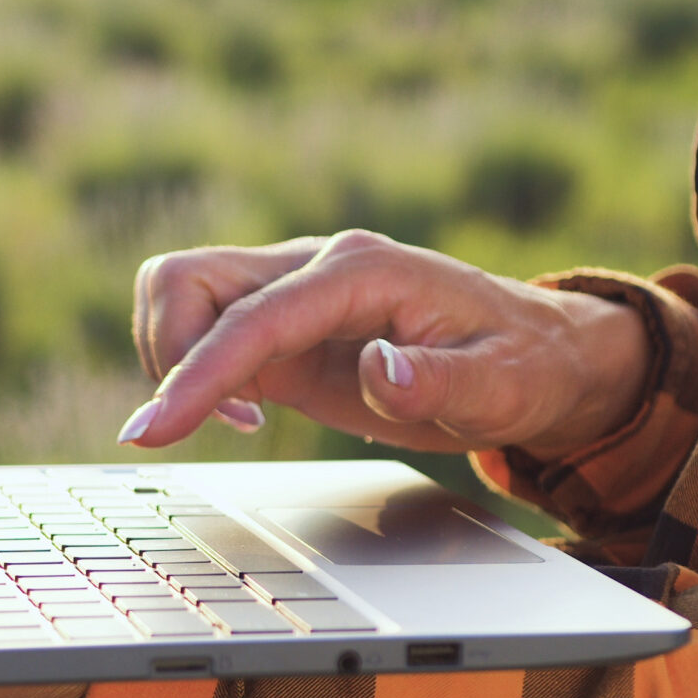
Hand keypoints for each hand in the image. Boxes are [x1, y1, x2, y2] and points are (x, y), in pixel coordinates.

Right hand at [122, 230, 648, 455]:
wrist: (541, 353)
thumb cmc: (525, 366)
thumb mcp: (503, 386)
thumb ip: (440, 381)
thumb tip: (380, 370)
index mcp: (363, 272)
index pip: (253, 317)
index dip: (196, 372)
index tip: (156, 428)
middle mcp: (318, 268)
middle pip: (188, 278)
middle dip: (170, 353)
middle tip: (208, 423)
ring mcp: (296, 293)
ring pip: (184, 293)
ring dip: (175, 358)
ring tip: (231, 418)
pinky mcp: (288, 326)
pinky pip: (206, 328)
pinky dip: (195, 372)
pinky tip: (244, 415)